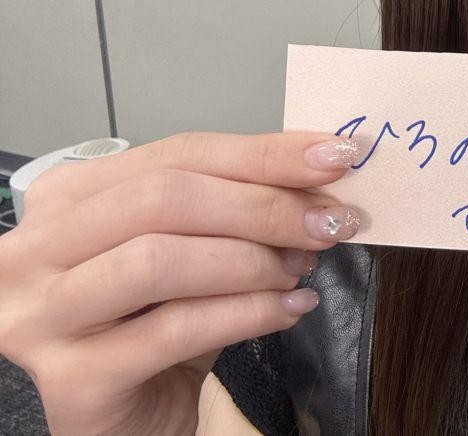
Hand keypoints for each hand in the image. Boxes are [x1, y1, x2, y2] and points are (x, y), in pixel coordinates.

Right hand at [0, 129, 365, 435]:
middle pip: (163, 199)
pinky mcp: (71, 382)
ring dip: (251, 261)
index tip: (335, 157)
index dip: (264, 153)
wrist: (134, 412)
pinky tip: (291, 309)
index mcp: (68, 197)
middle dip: (263, 206)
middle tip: (330, 221)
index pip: (178, 153)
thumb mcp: (197, 243)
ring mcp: (42, 317)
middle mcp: (35, 251)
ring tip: (303, 268)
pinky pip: (175, 331)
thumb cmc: (160, 316)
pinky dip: (248, 314)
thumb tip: (319, 166)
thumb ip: (237, 200)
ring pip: (159, 262)